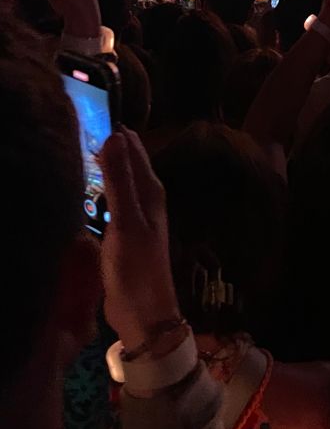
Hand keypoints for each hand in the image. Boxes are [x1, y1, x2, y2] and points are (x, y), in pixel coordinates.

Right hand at [100, 127, 179, 347]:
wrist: (144, 313)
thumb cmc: (137, 267)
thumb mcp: (125, 221)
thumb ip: (120, 180)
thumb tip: (115, 135)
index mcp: (151, 190)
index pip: (132, 148)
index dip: (114, 131)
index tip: (91, 114)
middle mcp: (147, 198)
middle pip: (126, 162)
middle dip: (108, 146)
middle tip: (79, 131)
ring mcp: (136, 215)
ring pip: (118, 181)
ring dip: (104, 168)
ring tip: (80, 154)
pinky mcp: (123, 232)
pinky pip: (111, 201)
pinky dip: (100, 191)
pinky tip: (85, 191)